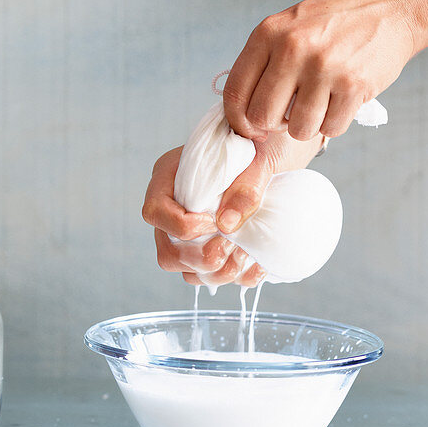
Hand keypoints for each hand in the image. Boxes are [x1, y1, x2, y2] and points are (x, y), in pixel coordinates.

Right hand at [142, 133, 321, 286]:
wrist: (273, 152)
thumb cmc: (259, 147)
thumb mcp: (257, 159)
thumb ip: (244, 188)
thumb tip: (227, 225)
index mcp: (168, 179)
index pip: (154, 213)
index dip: (181, 227)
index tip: (214, 221)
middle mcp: (172, 209)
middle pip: (166, 251)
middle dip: (199, 259)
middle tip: (230, 248)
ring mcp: (189, 233)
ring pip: (186, 271)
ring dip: (217, 274)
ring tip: (245, 257)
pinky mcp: (210, 247)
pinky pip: (212, 277)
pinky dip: (235, 279)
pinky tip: (257, 266)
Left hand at [223, 0, 415, 141]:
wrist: (392, 8)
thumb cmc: (333, 24)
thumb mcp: (287, 27)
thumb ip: (262, 62)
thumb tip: (239, 113)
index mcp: (267, 34)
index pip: (235, 93)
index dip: (238, 121)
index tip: (250, 128)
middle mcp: (292, 48)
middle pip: (262, 117)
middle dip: (273, 125)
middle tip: (288, 115)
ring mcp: (323, 67)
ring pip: (298, 128)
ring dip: (307, 126)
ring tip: (318, 105)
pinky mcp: (353, 84)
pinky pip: (331, 128)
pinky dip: (334, 123)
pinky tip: (340, 102)